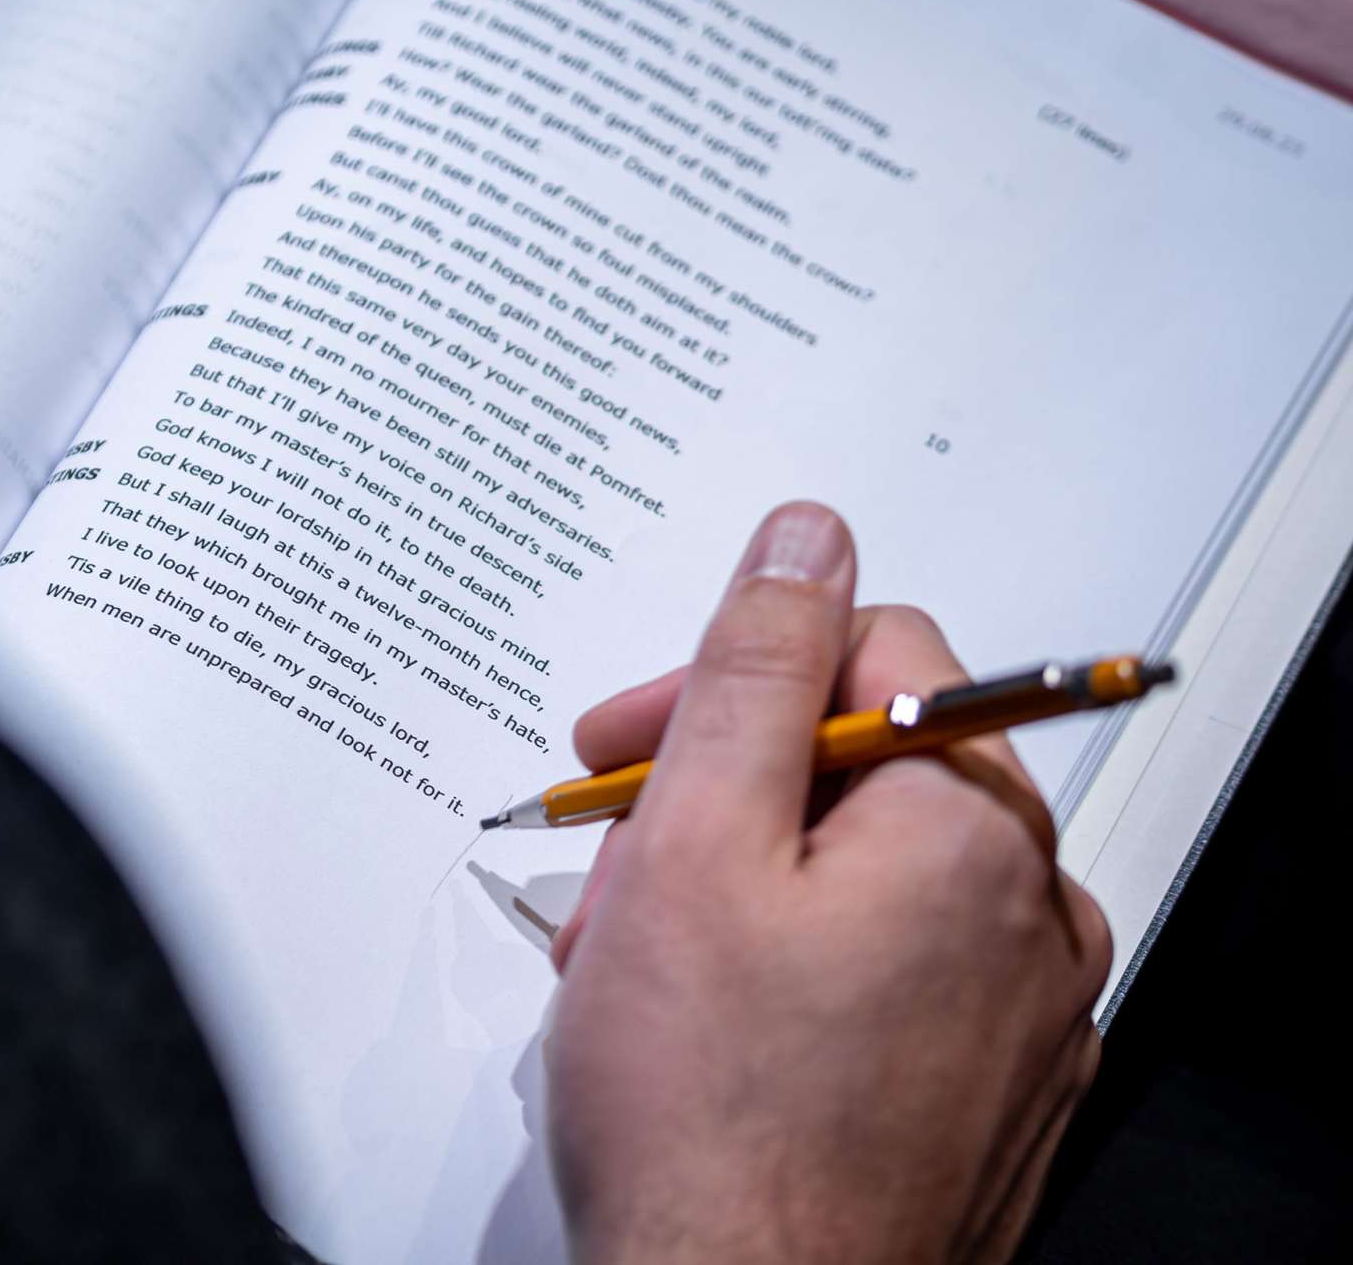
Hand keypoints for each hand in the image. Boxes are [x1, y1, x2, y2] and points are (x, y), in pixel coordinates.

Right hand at [545, 501, 1111, 1264]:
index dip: (726, 684)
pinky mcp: (992, 1092)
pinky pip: (896, 975)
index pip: (870, 651)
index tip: (627, 744)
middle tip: (617, 865)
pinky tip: (712, 1028)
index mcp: (974, 827)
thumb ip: (756, 669)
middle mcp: (1033, 911)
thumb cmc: (710, 1113)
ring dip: (744, 887)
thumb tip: (809, 538)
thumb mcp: (693, 842)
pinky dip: (799, 971)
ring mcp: (1024, 1014)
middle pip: (865, 766)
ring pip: (870, 874)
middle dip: (718, 795)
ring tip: (644, 965)